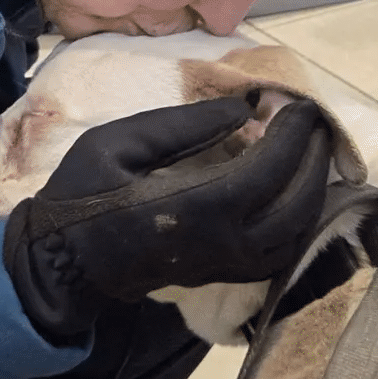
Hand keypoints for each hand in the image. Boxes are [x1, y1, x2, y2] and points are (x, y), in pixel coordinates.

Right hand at [3, 97, 330, 341]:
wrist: (64, 264)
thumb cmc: (84, 196)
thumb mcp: (120, 144)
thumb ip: (184, 125)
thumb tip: (245, 108)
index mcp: (196, 208)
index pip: (269, 169)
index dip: (292, 134)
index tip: (297, 103)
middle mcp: (223, 243)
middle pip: (297, 203)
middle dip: (313, 157)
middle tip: (312, 122)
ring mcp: (227, 265)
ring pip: (298, 232)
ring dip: (313, 189)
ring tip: (308, 151)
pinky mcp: (225, 275)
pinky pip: (282, 251)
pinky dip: (298, 219)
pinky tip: (293, 191)